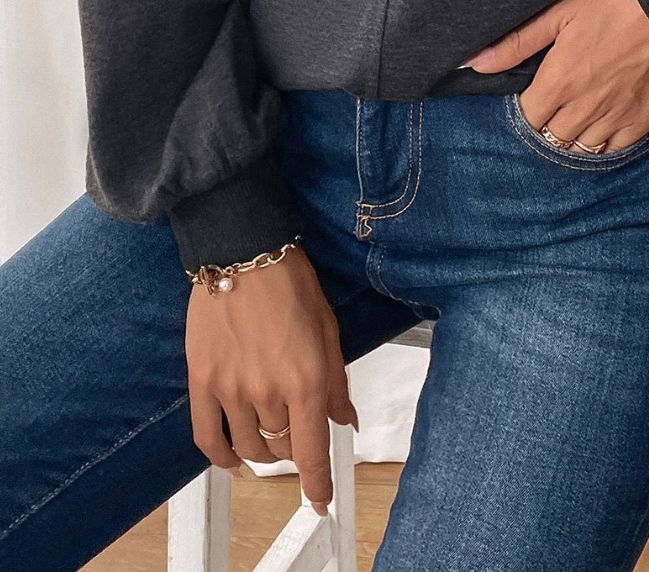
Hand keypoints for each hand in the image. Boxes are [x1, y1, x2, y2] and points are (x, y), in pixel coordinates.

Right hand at [185, 244, 357, 516]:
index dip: (318, 483)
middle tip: (298, 427)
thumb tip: (344, 419)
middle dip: (295, 443)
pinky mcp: (202, 380)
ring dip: (263, 448)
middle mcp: (268, 390)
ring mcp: (231, 388)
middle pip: (283, 445)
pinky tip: (233, 459)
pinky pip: (207, 436)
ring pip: (249, 445)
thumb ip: (335, 381)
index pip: (313, 450)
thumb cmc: (290, 282)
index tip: (321, 499)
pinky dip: (221, 457)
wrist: (243, 251)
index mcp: (306, 378)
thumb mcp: (328, 329)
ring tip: (270, 434)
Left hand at [463, 0, 648, 149]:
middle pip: (553, 136)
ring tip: (578, 111)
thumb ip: (516, 42)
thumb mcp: (559, 10)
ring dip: (575, 133)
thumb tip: (472, 63)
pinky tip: (605, 120)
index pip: (528, 117)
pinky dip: (606, 139)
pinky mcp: (647, 117)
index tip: (534, 91)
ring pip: (584, 145)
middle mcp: (586, 106)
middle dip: (548, 122)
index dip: (527, 106)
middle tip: (556, 101)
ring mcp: (619, 115)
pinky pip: (617, 146)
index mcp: (560, 81)